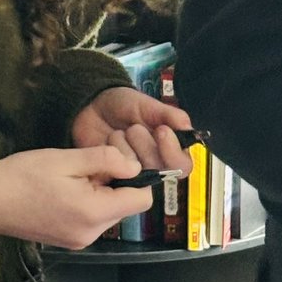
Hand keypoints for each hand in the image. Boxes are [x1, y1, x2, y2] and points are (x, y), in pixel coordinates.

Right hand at [0, 147, 156, 248]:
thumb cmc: (21, 178)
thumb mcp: (67, 159)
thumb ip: (106, 160)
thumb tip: (135, 166)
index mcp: (93, 213)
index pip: (142, 200)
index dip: (140, 178)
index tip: (122, 162)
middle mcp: (91, 233)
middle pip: (127, 205)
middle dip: (118, 183)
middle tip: (92, 166)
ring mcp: (80, 239)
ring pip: (111, 210)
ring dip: (103, 191)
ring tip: (75, 177)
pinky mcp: (70, 239)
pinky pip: (94, 218)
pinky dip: (90, 201)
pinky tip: (68, 189)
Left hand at [72, 87, 193, 174]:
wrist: (92, 107)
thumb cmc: (124, 106)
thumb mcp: (148, 104)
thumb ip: (169, 115)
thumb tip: (189, 128)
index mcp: (169, 149)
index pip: (183, 165)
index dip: (173, 152)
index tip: (161, 130)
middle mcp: (154, 165)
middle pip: (160, 170)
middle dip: (145, 145)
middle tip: (133, 128)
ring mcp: (132, 174)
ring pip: (138, 174)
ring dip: (126, 149)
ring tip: (117, 133)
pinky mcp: (112, 177)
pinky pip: (115, 176)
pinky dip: (110, 158)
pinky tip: (106, 144)